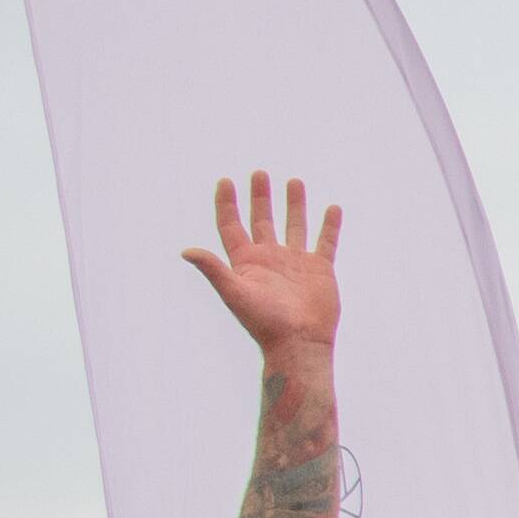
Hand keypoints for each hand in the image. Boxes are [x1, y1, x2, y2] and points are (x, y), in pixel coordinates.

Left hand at [182, 172, 345, 355]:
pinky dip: (329, 225)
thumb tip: (186, 251)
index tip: (225, 182)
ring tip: (293, 181)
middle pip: (262, 220)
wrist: (300, 342)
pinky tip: (332, 208)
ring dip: (293, 204)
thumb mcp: (234, 293)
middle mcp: (270, 258)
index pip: (232, 226)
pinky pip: (325, 241)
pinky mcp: (320, 269)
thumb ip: (213, 269)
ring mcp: (295, 262)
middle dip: (259, 197)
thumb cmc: (264, 322)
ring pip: (294, 226)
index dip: (226, 204)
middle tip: (259, 174)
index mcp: (246, 261)